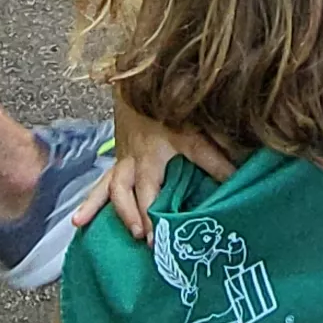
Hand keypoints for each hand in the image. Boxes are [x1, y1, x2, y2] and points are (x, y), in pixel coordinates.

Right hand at [73, 97, 239, 236]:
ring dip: (124, 212)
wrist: (131, 87)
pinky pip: (101, 187)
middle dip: (154, 211)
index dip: (218, 165)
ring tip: (135, 234)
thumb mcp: (194, 121)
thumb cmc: (165, 106)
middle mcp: (144, 155)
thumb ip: (215, 146)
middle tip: (165, 236)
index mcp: (170, 139)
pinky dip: (90, 205)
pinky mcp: (116, 167)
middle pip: (147, 185)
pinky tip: (79, 222)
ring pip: (117, 188)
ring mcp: (126, 161)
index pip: (201, 152)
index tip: (233, 183)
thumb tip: (242, 165)